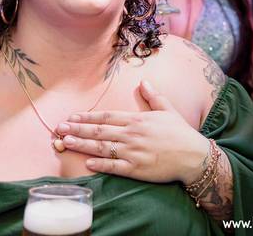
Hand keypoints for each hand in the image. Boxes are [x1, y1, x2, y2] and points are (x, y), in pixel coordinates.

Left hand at [57, 80, 208, 183]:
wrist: (194, 156)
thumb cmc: (181, 132)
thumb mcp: (168, 110)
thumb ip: (153, 96)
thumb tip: (143, 82)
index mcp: (138, 120)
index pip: (107, 117)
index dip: (88, 117)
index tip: (72, 117)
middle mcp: (132, 135)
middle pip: (99, 131)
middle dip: (77, 130)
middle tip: (58, 129)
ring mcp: (133, 153)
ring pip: (101, 148)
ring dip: (82, 145)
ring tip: (65, 142)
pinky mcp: (136, 169)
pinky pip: (114, 167)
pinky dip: (100, 165)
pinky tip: (87, 163)